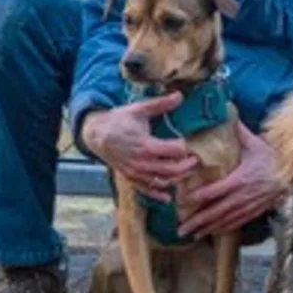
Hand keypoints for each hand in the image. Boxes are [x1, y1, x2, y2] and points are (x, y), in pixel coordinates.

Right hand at [81, 97, 198, 202]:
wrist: (97, 134)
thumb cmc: (119, 120)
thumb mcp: (139, 109)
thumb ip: (160, 104)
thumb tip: (180, 95)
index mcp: (146, 145)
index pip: (175, 151)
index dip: (186, 148)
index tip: (191, 143)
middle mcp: (141, 162)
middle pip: (172, 169)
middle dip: (187, 165)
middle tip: (195, 159)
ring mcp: (135, 173)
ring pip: (162, 181)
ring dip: (177, 178)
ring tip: (187, 171)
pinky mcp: (130, 178)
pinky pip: (146, 191)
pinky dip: (158, 195)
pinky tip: (169, 198)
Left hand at [177, 121, 284, 238]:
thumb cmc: (273, 157)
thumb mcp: (255, 143)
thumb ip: (239, 131)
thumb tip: (227, 110)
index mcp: (240, 179)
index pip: (214, 191)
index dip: (197, 197)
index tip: (182, 201)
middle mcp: (243, 196)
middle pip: (216, 211)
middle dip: (197, 221)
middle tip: (180, 229)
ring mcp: (249, 206)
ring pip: (224, 220)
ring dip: (207, 228)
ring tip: (191, 234)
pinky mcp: (255, 211)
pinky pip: (236, 223)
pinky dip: (222, 229)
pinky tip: (211, 232)